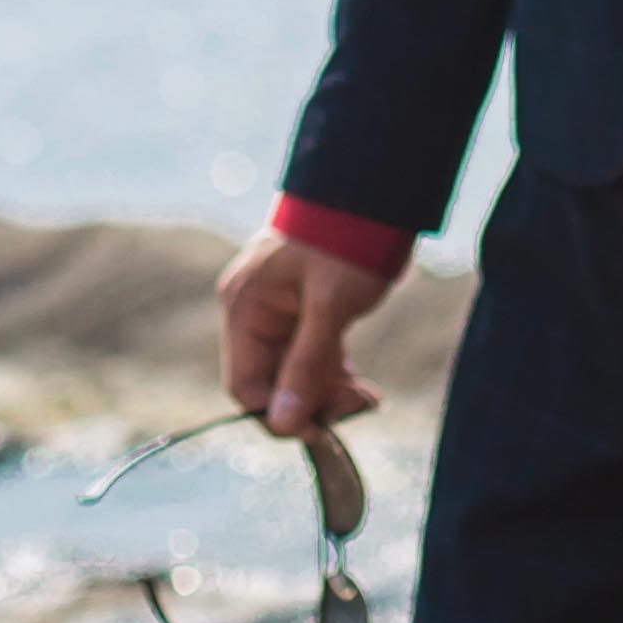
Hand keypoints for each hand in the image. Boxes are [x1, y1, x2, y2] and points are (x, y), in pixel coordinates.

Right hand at [213, 231, 390, 432]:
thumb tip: (284, 424)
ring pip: (295, 374)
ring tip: (368, 397)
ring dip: (329, 392)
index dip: (278, 414)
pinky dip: (336, 375)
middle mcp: (256, 312)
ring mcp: (282, 312)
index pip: (245, 385)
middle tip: (357, 404)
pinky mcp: (308, 312)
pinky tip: (364, 388)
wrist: (376, 192)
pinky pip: (313, 358)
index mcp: (245, 306)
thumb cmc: (346, 239)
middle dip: (312, 402)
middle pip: (273, 382)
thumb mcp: (329, 305)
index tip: (319, 429)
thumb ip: (306, 365)